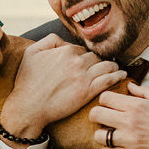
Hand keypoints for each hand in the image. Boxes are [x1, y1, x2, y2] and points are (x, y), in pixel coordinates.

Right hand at [1, 34, 125, 139]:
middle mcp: (77, 61)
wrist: (28, 107)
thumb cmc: (27, 82)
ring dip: (112, 66)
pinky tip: (122, 75)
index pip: (82, 50)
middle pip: (95, 57)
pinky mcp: (88, 92)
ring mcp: (84, 77)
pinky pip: (108, 80)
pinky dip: (117, 76)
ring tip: (116, 68)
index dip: (83, 56)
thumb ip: (49, 41)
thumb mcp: (31, 53)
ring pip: (105, 66)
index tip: (85, 63)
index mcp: (66, 51)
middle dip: (98, 61)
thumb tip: (64, 41)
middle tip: (102, 66)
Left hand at [90, 82, 148, 148]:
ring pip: (99, 136)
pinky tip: (116, 147)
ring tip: (110, 134)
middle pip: (96, 114)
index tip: (109, 105)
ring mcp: (130, 140)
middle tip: (105, 119)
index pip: (105, 98)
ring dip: (102, 135)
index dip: (104, 100)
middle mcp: (131, 122)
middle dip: (97, 115)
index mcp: (138, 106)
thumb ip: (145, 91)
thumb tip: (130, 85)